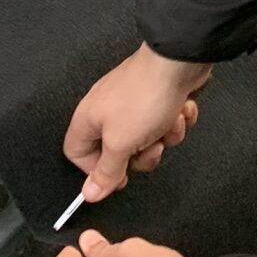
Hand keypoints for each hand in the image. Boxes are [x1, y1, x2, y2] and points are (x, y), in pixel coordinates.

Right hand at [66, 45, 210, 202]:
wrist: (179, 63)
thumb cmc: (145, 95)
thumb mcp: (120, 144)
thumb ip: (106, 171)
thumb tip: (90, 192)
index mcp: (88, 119)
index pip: (77, 154)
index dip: (96, 171)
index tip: (118, 176)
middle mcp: (107, 110)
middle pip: (118, 152)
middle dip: (142, 154)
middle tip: (150, 145)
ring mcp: (133, 103)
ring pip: (147, 139)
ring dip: (164, 136)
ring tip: (168, 121)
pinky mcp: (156, 97)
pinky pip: (165, 122)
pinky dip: (176, 119)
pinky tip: (179, 109)